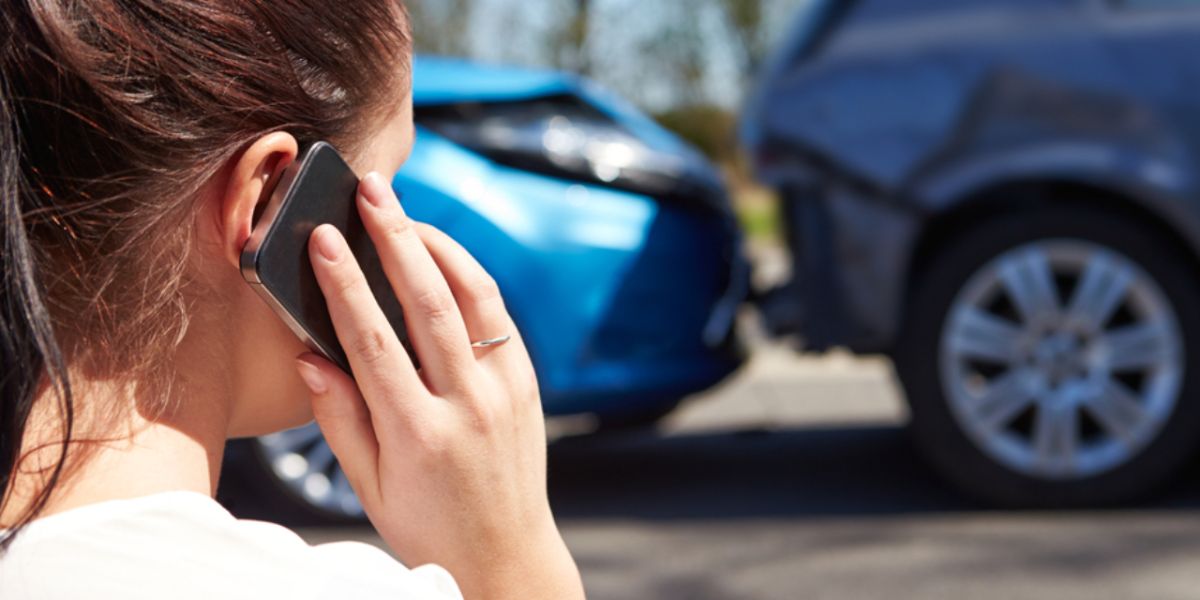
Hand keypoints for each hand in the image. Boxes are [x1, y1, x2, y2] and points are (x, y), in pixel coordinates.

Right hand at [292, 172, 584, 599]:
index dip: (345, 284)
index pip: (374, 342)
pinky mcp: (527, 384)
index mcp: (418, 435)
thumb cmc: (428, 526)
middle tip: (370, 190)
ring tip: (404, 210)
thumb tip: (309, 356)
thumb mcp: (370, 488)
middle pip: (429, 302)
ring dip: (437, 245)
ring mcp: (505, 391)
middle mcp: (468, 406)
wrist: (507, 555)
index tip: (323, 238)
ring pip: (474, 297)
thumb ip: (339, 421)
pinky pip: (498, 316)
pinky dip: (470, 277)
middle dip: (395, 238)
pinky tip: (441, 254)